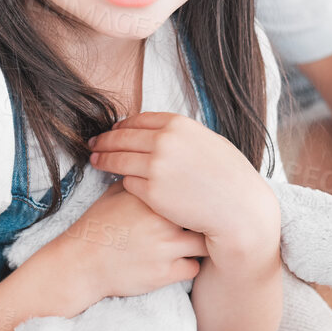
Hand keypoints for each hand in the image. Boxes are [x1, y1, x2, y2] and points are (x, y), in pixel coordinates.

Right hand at [40, 179, 206, 306]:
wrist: (81, 261)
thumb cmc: (98, 225)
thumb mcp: (115, 194)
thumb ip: (140, 181)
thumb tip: (159, 169)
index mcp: (151, 195)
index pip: (190, 187)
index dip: (197, 193)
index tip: (199, 198)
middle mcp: (162, 219)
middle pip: (202, 213)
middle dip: (205, 216)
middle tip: (204, 219)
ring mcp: (166, 247)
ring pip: (204, 242)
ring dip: (201, 242)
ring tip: (195, 240)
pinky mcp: (166, 273)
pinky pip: (194, 268)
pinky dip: (190, 265)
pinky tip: (180, 260)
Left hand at [87, 111, 280, 260]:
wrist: (239, 209)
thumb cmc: (231, 178)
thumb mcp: (208, 142)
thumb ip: (181, 135)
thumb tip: (160, 132)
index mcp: (178, 125)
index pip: (138, 120)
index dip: (122, 126)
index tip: (113, 130)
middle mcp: (164, 141)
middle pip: (121, 137)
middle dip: (104, 141)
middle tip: (93, 144)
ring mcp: (156, 166)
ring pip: (118, 160)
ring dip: (103, 159)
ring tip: (95, 160)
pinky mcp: (151, 192)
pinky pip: (127, 183)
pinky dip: (122, 181)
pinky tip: (117, 182)